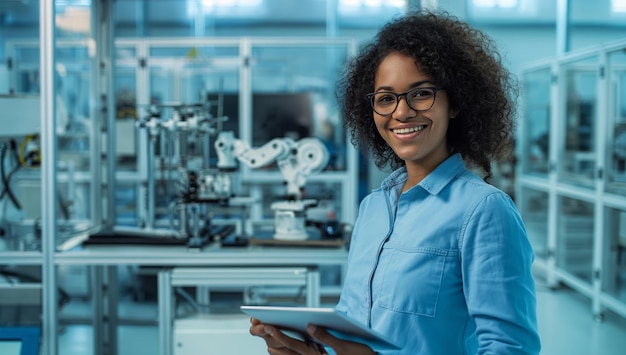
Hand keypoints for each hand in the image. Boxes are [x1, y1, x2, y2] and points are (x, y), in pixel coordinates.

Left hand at [249, 317, 376, 354]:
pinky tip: (280, 341)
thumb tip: (310, 326)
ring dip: (276, 344)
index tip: (267, 326)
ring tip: (264, 333)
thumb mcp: (344, 347)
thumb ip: (326, 337)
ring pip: (290, 354)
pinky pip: (299, 353)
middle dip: (271, 338)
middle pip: (287, 350)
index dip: (279, 335)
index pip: (294, 345)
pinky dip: (287, 348)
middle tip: (258, 327)